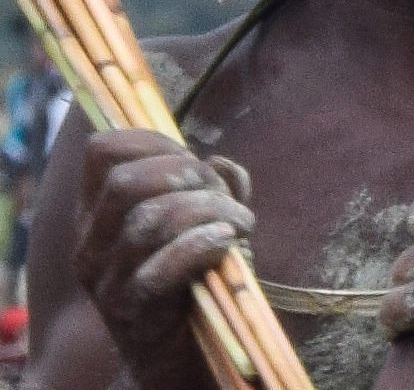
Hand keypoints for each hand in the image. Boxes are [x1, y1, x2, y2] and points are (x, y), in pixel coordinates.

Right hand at [72, 128, 251, 389]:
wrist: (187, 353)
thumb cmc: (199, 278)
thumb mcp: (208, 221)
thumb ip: (215, 189)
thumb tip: (221, 163)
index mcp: (100, 216)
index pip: (102, 153)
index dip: (153, 140)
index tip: (194, 157)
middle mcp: (92, 246)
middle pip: (125, 182)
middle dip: (186, 174)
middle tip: (222, 197)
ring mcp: (107, 282)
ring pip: (148, 221)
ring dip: (210, 210)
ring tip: (241, 224)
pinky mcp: (132, 312)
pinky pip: (159, 270)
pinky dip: (202, 246)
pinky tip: (228, 244)